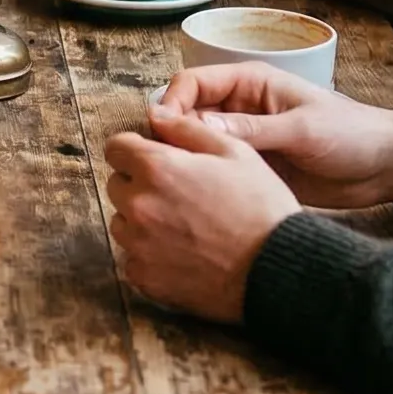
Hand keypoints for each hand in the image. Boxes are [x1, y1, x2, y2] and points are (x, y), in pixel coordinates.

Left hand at [106, 112, 298, 322]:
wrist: (276, 268)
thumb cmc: (261, 207)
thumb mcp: (234, 152)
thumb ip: (187, 129)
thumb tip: (155, 115)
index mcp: (157, 168)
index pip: (116, 148)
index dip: (136, 150)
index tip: (153, 158)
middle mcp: (139, 205)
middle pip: (118, 185)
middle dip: (140, 184)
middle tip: (178, 194)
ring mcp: (139, 245)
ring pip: (122, 222)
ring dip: (142, 220)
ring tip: (183, 225)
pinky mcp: (145, 278)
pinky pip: (133, 258)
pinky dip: (150, 255)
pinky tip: (183, 253)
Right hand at [151, 63, 392, 208]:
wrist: (384, 167)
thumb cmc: (349, 135)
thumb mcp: (301, 129)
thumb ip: (252, 130)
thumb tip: (196, 127)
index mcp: (250, 84)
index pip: (193, 82)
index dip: (172, 103)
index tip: (161, 132)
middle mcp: (239, 108)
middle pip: (187, 113)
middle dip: (169, 134)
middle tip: (160, 163)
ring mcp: (244, 139)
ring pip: (197, 144)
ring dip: (182, 158)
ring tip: (170, 183)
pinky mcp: (251, 167)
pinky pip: (216, 168)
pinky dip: (201, 178)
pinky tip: (190, 197)